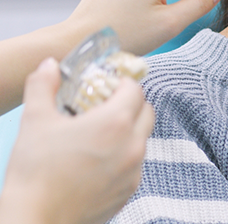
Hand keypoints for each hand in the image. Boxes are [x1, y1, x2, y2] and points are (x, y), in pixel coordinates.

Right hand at [0, 57, 153, 223]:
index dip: (121, 83)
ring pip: (143, 138)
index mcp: (116, 122)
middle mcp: (132, 145)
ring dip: (129, 130)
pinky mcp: (129, 191)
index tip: (106, 86)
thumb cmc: (35, 172)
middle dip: (131, 103)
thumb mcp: (35, 120)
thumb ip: (43, 86)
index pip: (135, 89)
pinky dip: (124, 156)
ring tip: (100, 134)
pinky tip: (100, 160)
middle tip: (106, 106)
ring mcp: (134, 170)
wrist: (33, 222)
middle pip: (146, 111)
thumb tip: (49, 65)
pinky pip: (135, 164)